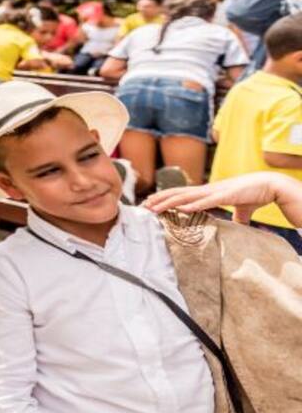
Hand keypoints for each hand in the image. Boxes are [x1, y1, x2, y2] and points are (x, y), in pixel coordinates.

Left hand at [143, 172, 301, 227]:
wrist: (268, 185)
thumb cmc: (253, 194)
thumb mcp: (239, 208)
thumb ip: (235, 217)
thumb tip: (236, 228)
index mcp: (208, 192)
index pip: (181, 194)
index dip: (165, 197)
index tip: (151, 203)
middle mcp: (207, 190)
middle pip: (178, 194)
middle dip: (159, 200)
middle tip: (143, 206)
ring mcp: (215, 192)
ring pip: (187, 197)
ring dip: (170, 202)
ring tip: (154, 207)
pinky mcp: (226, 196)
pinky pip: (207, 202)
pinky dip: (194, 205)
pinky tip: (182, 208)